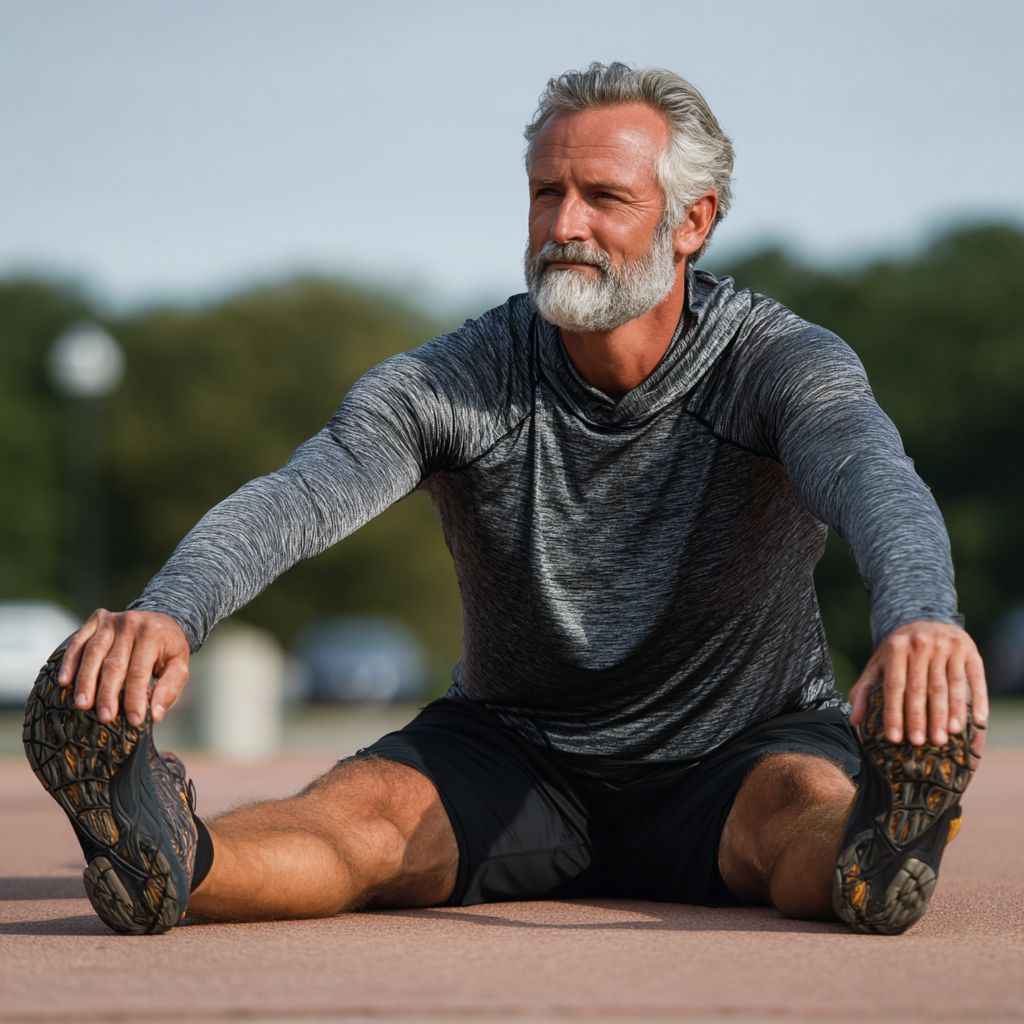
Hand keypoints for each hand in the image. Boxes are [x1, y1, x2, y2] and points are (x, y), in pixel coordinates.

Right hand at [57, 609, 190, 727]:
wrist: (163, 619)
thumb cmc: (168, 648)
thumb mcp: (179, 665)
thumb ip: (169, 689)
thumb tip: (155, 715)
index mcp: (153, 633)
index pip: (140, 671)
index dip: (135, 697)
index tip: (133, 721)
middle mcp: (131, 623)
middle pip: (114, 663)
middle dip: (108, 694)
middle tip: (105, 717)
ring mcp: (112, 620)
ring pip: (93, 652)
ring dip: (85, 681)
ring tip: (82, 704)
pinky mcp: (97, 620)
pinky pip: (78, 641)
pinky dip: (69, 661)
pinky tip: (64, 680)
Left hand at [849, 620, 987, 749]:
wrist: (926, 621)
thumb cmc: (898, 652)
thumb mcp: (877, 665)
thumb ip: (862, 690)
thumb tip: (853, 720)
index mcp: (896, 648)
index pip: (895, 686)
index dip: (894, 713)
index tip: (895, 738)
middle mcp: (921, 645)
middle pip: (921, 688)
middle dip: (920, 718)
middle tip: (921, 743)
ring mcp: (947, 646)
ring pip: (948, 685)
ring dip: (948, 713)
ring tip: (946, 736)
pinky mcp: (969, 651)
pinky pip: (974, 678)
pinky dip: (977, 700)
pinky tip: (976, 721)